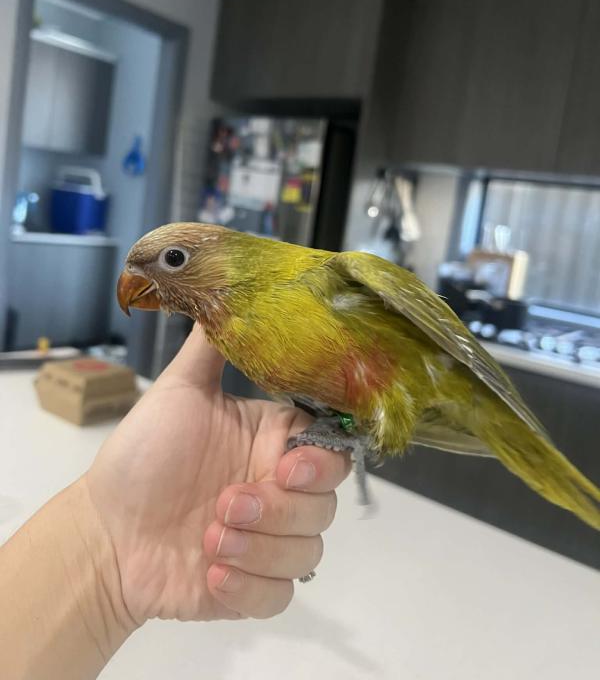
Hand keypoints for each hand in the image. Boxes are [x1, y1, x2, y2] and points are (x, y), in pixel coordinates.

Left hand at [86, 324, 350, 623]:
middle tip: (228, 501)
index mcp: (272, 442)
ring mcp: (268, 541)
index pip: (331, 447)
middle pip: (327, 504)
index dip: (321, 459)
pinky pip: (282, 595)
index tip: (286, 463)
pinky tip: (212, 571)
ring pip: (310, 551)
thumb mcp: (178, 391)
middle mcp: (278, 490)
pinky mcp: (253, 586)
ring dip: (261, 547)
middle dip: (281, 508)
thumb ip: (211, 346)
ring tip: (208, 537)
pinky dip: (252, 587)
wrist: (104, 529)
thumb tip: (230, 289)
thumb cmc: (142, 455)